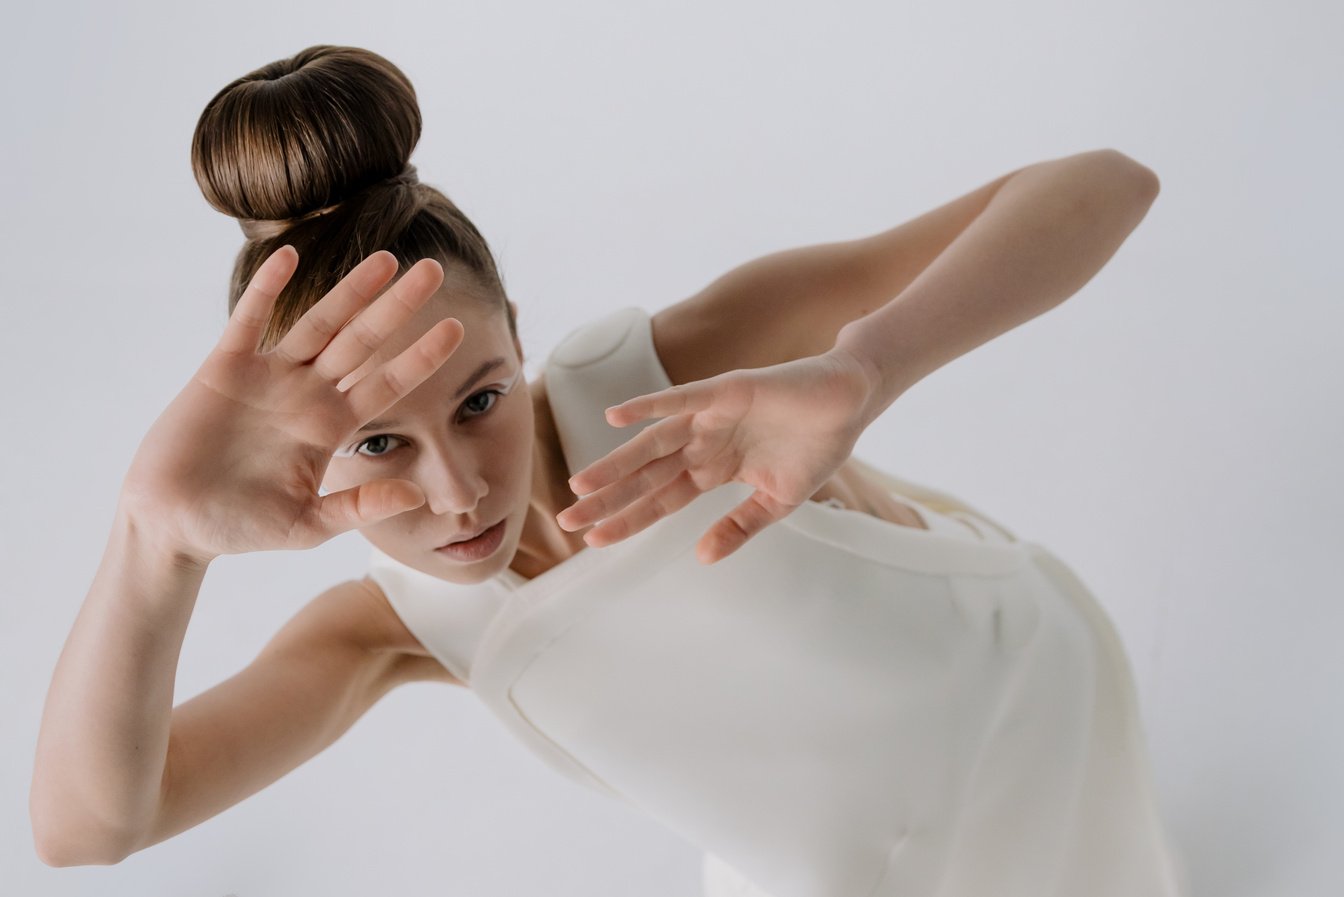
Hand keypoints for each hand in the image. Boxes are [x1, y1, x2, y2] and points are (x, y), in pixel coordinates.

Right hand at [119, 245, 464, 563]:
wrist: (175, 525)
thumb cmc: (242, 527)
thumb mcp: (310, 523)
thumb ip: (361, 506)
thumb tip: (419, 497)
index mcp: (332, 426)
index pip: (387, 384)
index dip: (420, 357)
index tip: (458, 330)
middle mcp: (307, 393)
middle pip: (363, 342)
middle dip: (398, 307)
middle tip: (435, 271)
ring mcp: (268, 377)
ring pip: (318, 324)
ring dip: (351, 291)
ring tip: (386, 259)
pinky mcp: (224, 370)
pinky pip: (248, 322)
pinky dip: (265, 291)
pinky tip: (287, 258)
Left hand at [555, 348, 876, 563]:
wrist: (850, 402)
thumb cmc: (816, 446)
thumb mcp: (777, 502)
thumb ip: (739, 527)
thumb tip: (702, 558)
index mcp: (713, 470)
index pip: (661, 500)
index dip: (628, 520)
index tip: (592, 542)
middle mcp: (702, 444)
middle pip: (645, 476)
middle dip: (608, 498)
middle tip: (567, 520)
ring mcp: (710, 417)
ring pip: (652, 443)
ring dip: (616, 462)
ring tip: (580, 483)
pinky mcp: (725, 391)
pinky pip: (680, 400)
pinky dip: (648, 406)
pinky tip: (616, 418)